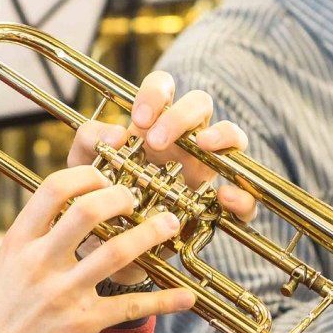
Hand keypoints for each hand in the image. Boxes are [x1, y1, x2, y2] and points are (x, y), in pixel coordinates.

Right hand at [0, 162, 194, 332]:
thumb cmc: (2, 311)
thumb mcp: (8, 263)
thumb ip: (37, 235)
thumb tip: (71, 204)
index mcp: (19, 242)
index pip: (53, 189)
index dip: (86, 175)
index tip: (105, 178)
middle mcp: (39, 263)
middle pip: (87, 211)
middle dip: (121, 197)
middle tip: (137, 199)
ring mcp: (61, 295)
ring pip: (116, 253)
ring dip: (150, 234)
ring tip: (169, 224)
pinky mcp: (81, 325)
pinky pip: (130, 306)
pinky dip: (164, 301)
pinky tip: (185, 297)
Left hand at [73, 71, 255, 232]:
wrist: (110, 245)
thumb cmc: (103, 195)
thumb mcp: (86, 167)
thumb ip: (89, 142)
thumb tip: (115, 133)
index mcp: (155, 123)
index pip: (164, 88)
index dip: (155, 94)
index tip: (139, 119)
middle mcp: (186, 140)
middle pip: (200, 104)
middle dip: (180, 116)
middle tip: (155, 142)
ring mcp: (207, 168)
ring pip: (233, 137)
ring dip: (221, 135)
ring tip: (203, 145)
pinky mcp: (218, 205)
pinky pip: (246, 197)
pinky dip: (242, 195)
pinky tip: (223, 197)